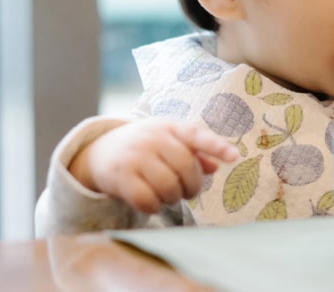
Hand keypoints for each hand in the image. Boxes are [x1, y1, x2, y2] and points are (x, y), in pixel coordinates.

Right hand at [68, 118, 238, 213]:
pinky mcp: (120, 177)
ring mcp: (135, 156)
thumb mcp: (168, 141)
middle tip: (188, 192)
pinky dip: (154, 207)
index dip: (216, 146)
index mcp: (168, 126)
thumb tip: (217, 166)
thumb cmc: (144, 147)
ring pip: (168, 186)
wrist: (99, 151)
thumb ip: (194, 152)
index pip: (196, 134)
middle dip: (193, 185)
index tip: (234, 157)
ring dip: (173, 198)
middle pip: (186, 167)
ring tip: (169, 196)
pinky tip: (152, 203)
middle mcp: (152, 138)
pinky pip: (147, 199)